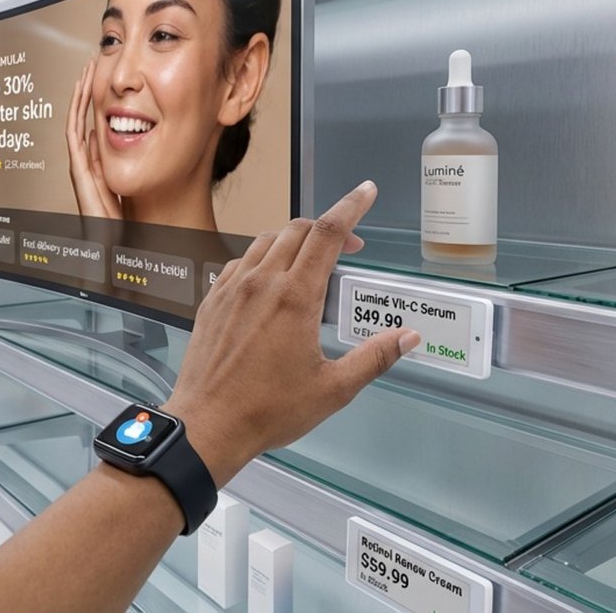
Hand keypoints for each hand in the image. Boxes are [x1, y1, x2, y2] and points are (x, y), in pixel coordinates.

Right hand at [66, 58, 121, 219]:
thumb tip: (109, 136)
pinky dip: (77, 113)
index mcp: (95, 161)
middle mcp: (84, 159)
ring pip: (75, 120)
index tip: (100, 77)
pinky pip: (74, 134)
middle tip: (90, 64)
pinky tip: (82, 96)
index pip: (93, 122)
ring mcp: (79, 163)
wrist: (110, 240)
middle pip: (81, 116)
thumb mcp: (122, 182)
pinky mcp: (78, 170)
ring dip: (80, 96)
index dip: (95, 99)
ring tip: (85, 72)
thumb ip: (113, 161)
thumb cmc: (118, 219)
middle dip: (85, 90)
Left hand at [162, 182, 417, 485]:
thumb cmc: (270, 409)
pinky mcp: (212, 300)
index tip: (366, 191)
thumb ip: (373, 357)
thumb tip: (408, 336)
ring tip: (312, 262)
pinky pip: (241, 262)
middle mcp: (261, 282)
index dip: (350, 207)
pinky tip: (271, 281)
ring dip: (294, 240)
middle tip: (349, 248)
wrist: (207, 424)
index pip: (327, 234)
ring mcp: (232, 288)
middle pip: (297, 230)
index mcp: (294, 297)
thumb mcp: (333, 389)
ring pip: (266, 241)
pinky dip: (263, 258)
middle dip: (327, 227)